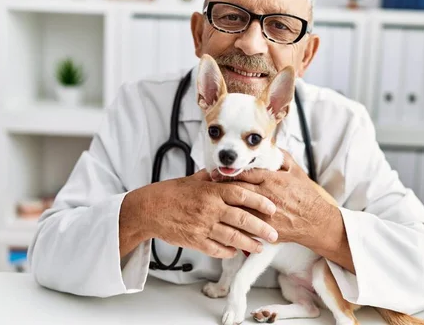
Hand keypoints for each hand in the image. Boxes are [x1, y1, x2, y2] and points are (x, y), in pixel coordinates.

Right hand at [134, 169, 278, 258]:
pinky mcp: (195, 241)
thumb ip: (212, 178)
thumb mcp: (193, 180)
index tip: (272, 207)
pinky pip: (216, 248)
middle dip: (261, 227)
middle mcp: (209, 208)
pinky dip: (228, 251)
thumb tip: (226, 172)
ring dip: (249, 243)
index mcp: (211, 191)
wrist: (149, 209)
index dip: (259, 201)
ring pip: (232, 237)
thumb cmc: (171, 193)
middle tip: (274, 234)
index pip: (241, 194)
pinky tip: (236, 251)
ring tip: (260, 247)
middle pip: (242, 218)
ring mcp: (203, 226)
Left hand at [211, 149, 335, 244]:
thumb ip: (281, 157)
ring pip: (237, 207)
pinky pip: (245, 224)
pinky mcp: (264, 228)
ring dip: (224, 204)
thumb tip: (269, 146)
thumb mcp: (295, 171)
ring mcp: (264, 213)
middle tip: (209, 183)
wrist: (315, 220)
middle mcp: (266, 196)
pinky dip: (233, 221)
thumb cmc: (305, 195)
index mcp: (272, 180)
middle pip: (237, 189)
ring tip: (212, 200)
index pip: (244, 173)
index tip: (217, 170)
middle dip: (221, 186)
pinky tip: (223, 219)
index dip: (228, 172)